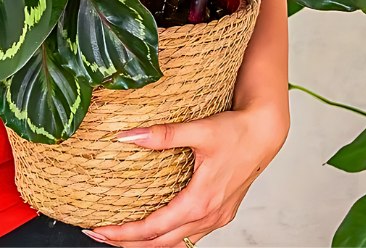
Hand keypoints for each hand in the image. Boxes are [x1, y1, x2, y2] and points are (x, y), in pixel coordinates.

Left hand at [82, 97, 289, 247]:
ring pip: (177, 242)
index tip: (100, 230)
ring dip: (149, 242)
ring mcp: (217, 216)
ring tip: (123, 235)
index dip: (124, 233)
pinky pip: (191, 234)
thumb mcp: (198, 130)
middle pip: (161, 243)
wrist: (265, 131)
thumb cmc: (236, 131)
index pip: (153, 229)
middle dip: (129, 242)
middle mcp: (208, 215)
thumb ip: (163, 135)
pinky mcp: (222, 211)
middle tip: (101, 235)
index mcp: (200, 201)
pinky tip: (158, 226)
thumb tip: (128, 136)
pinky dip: (169, 236)